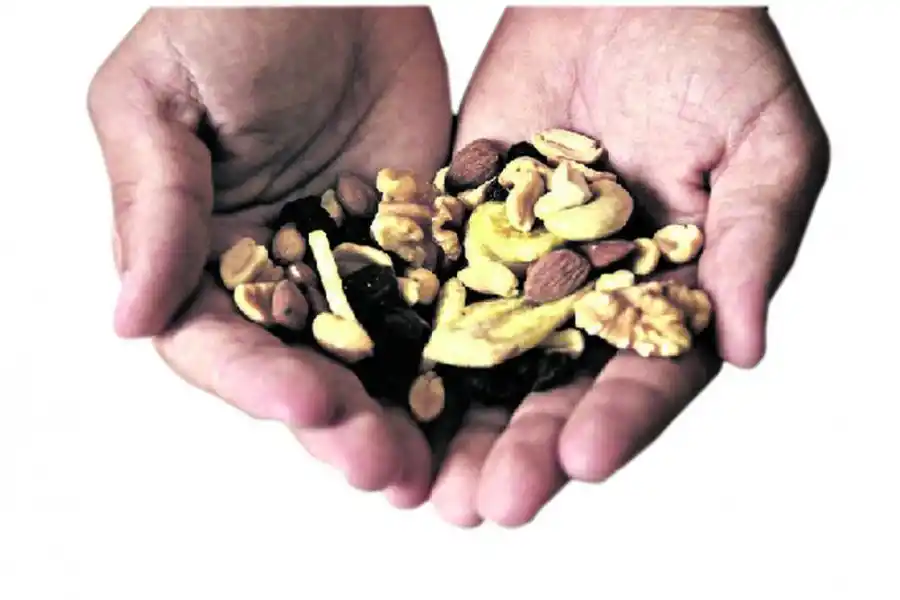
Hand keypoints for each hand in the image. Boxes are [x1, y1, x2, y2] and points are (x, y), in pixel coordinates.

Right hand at [89, 8, 451, 504]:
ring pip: (373, 358)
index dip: (256, 381)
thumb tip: (129, 318)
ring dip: (399, 416)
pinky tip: (479, 400)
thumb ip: (152, 206)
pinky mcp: (416, 243)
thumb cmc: (229, 16)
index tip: (305, 402)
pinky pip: (435, 307)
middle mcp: (275, 274)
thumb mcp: (159, 98)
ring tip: (433, 470)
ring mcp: (351, 263)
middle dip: (340, 423)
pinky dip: (454, 357)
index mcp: (198, 253)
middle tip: (385, 468)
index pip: (216, 341)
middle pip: (302, 368)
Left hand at [431, 7, 829, 525]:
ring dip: (450, 420)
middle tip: (484, 503)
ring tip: (420, 480)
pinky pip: (425, 289)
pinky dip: (398, 338)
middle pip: (551, 392)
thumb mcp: (763, 144)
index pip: (646, 378)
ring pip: (480, 360)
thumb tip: (749, 347)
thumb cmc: (714, 58)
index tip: (582, 456)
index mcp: (665, 298)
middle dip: (519, 448)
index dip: (618, 420)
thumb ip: (752, 242)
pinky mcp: (458, 233)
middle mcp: (586, 301)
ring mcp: (517, 271)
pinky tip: (371, 382)